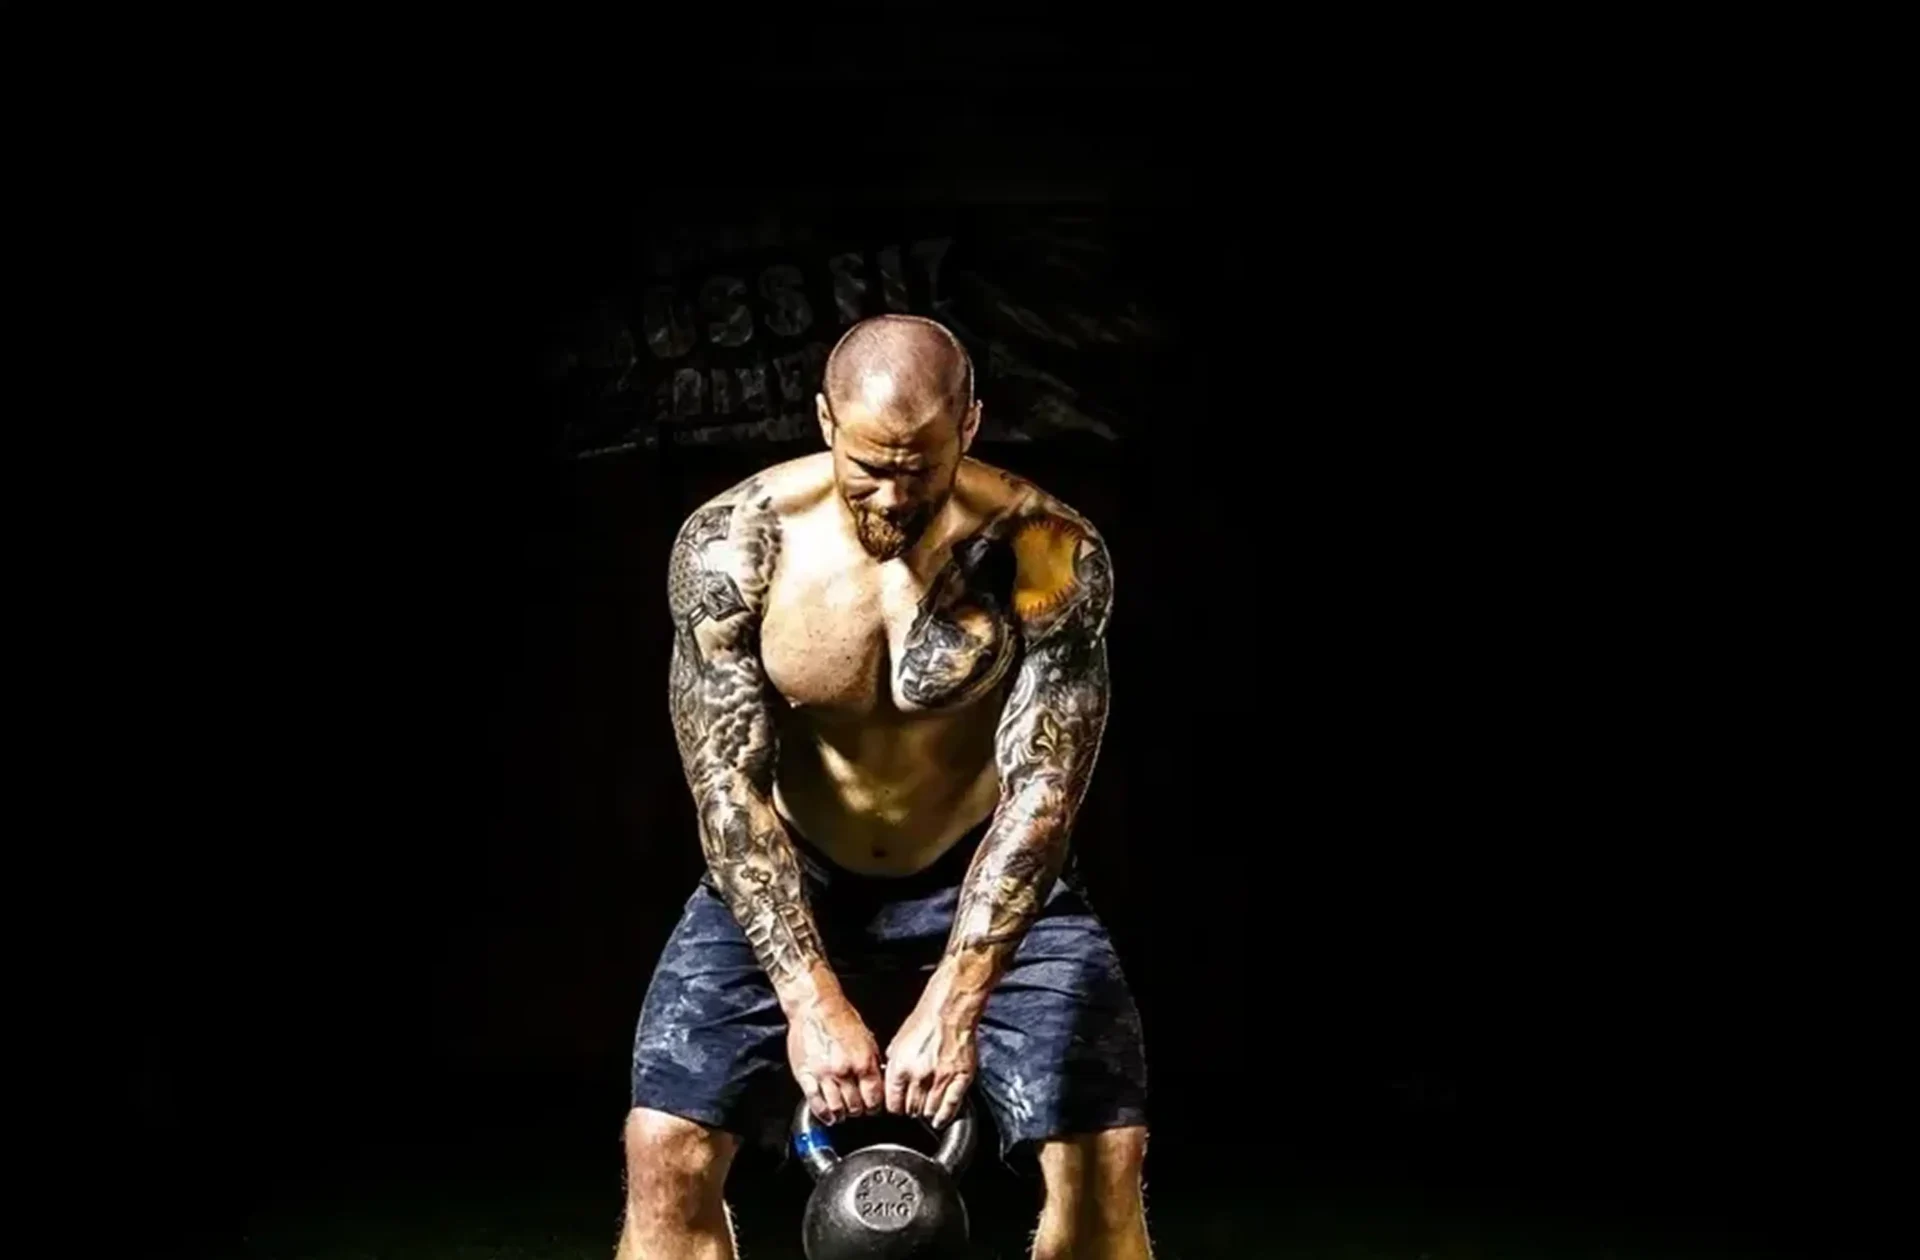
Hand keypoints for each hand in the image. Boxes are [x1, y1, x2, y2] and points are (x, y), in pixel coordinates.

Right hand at [787, 994, 884, 1123]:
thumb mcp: (867, 1038)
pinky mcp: (806, 1075)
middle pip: (856, 1106)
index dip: (875, 1107)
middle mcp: (845, 1071)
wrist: (815, 1006)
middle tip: (858, 1110)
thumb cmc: (840, 1017)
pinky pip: (815, 1102)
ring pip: (836, 1108)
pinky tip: (827, 1116)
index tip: (872, 1108)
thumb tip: (877, 1081)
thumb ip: (872, 1062)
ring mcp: (824, 1075)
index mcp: (863, 1061)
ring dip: (842, 1115)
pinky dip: (823, 1114)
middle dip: (859, 1111)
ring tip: (842, 1115)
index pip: (874, 1098)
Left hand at [885, 997, 977, 1127]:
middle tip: (913, 1107)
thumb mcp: (897, 1042)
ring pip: (930, 1111)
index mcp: (900, 1068)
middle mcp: (919, 1076)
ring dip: (927, 1113)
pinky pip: (951, 1106)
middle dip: (911, 1110)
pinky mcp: (960, 1078)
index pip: (893, 1104)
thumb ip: (894, 1066)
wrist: (949, 1010)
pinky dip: (944, 1117)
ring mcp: (941, 1079)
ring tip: (926, 1111)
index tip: (898, 1107)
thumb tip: (891, 1082)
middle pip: (911, 1110)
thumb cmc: (925, 1021)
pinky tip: (940, 1120)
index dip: (895, 1107)